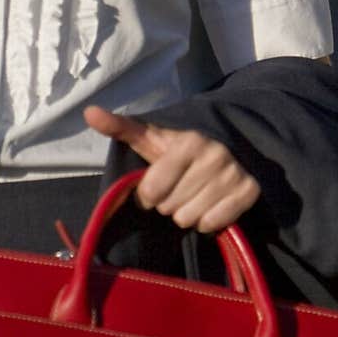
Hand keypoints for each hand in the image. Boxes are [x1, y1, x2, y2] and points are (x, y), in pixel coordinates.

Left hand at [84, 105, 260, 233]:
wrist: (229, 146)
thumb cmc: (180, 148)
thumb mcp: (152, 137)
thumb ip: (120, 127)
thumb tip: (88, 111)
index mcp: (187, 142)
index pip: (152, 191)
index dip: (149, 192)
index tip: (158, 182)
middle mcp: (213, 156)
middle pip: (169, 208)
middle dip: (169, 201)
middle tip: (180, 186)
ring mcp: (233, 174)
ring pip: (190, 219)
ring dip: (187, 212)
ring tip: (195, 193)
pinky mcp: (249, 192)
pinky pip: (213, 225)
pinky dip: (209, 220)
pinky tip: (212, 202)